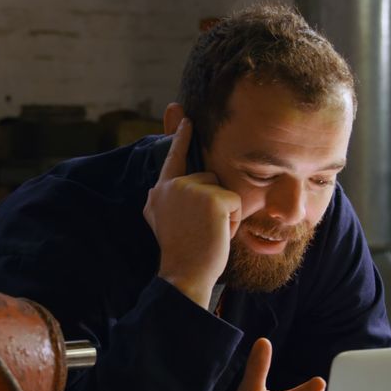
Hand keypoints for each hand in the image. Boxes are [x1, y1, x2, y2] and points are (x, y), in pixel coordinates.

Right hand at [143, 118, 241, 307]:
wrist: (185, 274)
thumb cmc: (181, 253)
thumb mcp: (162, 222)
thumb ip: (160, 200)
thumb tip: (155, 186)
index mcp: (160, 192)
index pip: (172, 158)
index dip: (179, 137)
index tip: (184, 116)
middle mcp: (171, 186)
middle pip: (208, 178)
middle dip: (213, 203)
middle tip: (200, 230)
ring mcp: (191, 189)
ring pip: (223, 190)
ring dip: (224, 213)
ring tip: (208, 233)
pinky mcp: (212, 198)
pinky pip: (235, 202)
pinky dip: (232, 221)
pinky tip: (217, 234)